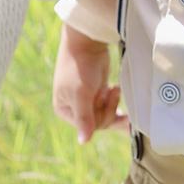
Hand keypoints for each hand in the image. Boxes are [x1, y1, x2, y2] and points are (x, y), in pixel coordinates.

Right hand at [53, 23, 127, 144]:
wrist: (87, 42)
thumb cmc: (80, 67)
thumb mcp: (81, 94)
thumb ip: (84, 118)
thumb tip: (83, 142)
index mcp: (65, 110)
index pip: (89, 127)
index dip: (101, 116)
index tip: (104, 98)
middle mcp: (75, 108)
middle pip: (99, 122)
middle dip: (109, 109)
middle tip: (113, 91)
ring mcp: (87, 100)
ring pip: (106, 114)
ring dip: (113, 104)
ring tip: (115, 89)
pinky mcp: (98, 91)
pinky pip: (109, 105)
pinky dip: (115, 103)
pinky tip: (118, 94)